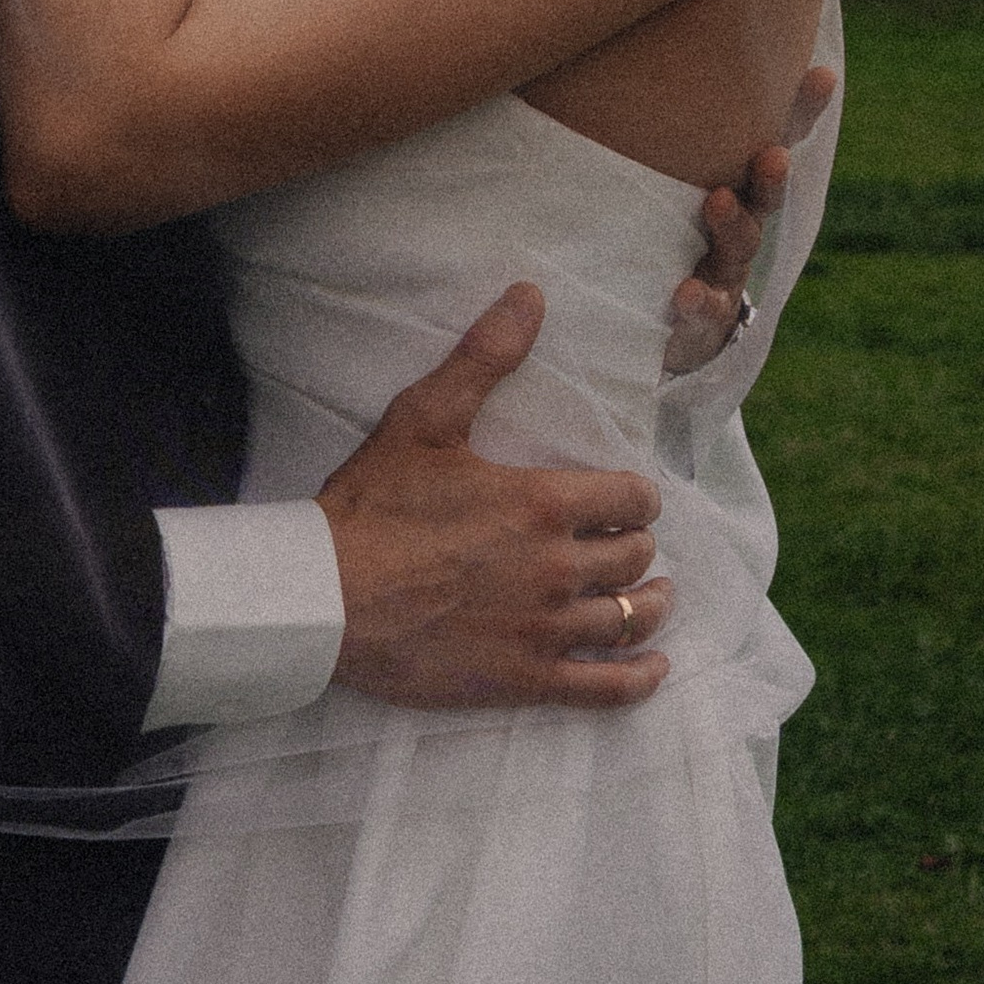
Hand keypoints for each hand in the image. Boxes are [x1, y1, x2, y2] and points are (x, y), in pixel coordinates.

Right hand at [319, 286, 670, 711]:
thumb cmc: (374, 504)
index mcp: (542, 503)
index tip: (628, 497)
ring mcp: (545, 629)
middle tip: (626, 541)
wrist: (328, 597)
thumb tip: (531, 295)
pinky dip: (640, 679)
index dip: (636, 495)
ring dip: (650, 604)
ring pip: (629, 618)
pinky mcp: (526, 680)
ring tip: (655, 596)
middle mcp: (557, 567)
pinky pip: (606, 688)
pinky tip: (655, 667)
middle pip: (634, 557)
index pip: (630, 497)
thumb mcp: (426, 416)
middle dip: (636, 544)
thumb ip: (484, 356)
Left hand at [660, 62, 837, 377]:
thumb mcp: (656, 170)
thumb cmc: (655, 223)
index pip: (775, 138)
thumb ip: (650, 120)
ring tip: (717, 201)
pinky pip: (702, 308)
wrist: (662, 319)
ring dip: (733, 222)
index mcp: (734, 179)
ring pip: (740, 245)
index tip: (822, 74)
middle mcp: (740, 221)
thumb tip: (598, 33)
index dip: (800, 110)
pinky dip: (697, 300)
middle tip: (771, 152)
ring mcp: (724, 269)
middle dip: (770, 172)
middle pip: (764, 192)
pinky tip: (684, 292)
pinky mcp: (700, 315)